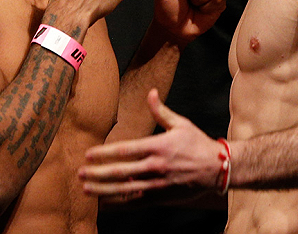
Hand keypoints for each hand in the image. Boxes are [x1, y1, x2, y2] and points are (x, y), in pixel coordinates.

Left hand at [79, 89, 225, 197]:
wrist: (217, 168)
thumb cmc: (197, 143)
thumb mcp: (180, 123)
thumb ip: (161, 111)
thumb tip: (151, 93)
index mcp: (158, 146)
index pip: (125, 150)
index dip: (105, 153)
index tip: (89, 154)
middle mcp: (155, 166)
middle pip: (120, 172)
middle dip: (98, 173)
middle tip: (80, 173)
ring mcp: (157, 184)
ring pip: (125, 189)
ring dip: (103, 189)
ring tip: (86, 188)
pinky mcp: (160, 197)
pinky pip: (135, 202)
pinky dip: (119, 203)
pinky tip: (105, 203)